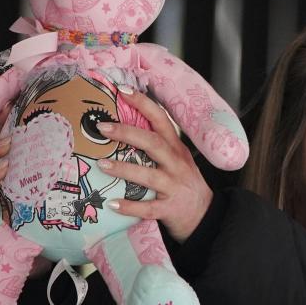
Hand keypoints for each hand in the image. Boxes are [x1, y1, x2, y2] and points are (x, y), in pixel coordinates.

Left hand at [95, 87, 212, 241]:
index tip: (122, 90)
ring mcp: (173, 186)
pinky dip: (130, 206)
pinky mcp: (169, 209)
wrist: (204, 214)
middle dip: (127, 133)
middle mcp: (176, 163)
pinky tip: (113, 204)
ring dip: (124, 169)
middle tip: (103, 127)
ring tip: (102, 164)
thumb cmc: (183, 182)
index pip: (161, 119)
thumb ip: (157, 143)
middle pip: (153, 143)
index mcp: (176, 147)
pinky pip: (148, 208)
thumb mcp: (176, 157)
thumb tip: (124, 126)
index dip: (143, 103)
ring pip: (148, 175)